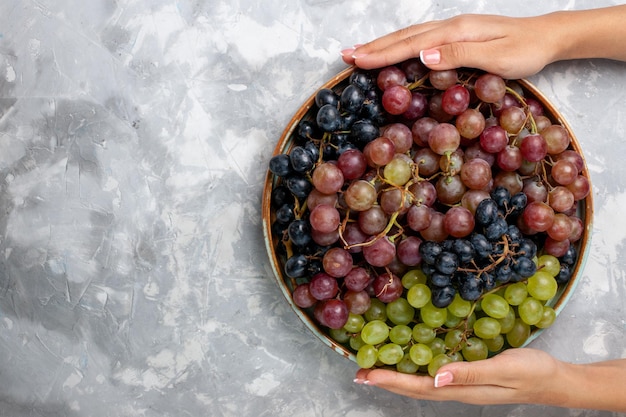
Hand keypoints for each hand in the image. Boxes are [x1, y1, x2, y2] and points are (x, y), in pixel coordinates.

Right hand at [341, 14, 559, 78]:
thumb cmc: (526, 51)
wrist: (547, 36)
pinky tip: (393, 49)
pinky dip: (400, 44)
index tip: (357, 60)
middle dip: (374, 47)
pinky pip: (420, 39)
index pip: (411, 44)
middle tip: (346, 56)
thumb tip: (423, 56)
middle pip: (404, 37)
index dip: (382, 54)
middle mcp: (450, 27)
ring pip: (409, 36)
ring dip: (383, 44)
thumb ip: (460, 55)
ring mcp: (452, 29)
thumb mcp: (497, 57)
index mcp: (456, 32)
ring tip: (359, 51)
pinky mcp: (457, 35)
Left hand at [354, 348, 564, 405]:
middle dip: (387, 380)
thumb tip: (436, 378)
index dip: (391, 381)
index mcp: (463, 391)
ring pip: (424, 381)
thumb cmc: (533, 372)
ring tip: (376, 368)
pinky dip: (418, 366)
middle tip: (359, 372)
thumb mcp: (504, 370)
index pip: (419, 387)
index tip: (366, 375)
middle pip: (415, 387)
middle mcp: (458, 390)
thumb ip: (471, 374)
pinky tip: (413, 359)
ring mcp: (464, 384)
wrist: (557, 380)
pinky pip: (437, 373)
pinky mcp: (470, 375)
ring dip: (399, 376)